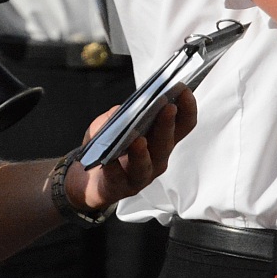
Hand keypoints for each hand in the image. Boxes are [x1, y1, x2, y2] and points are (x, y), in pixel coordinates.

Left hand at [59, 90, 196, 212]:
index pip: (183, 125)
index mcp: (161, 139)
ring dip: (143, 151)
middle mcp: (157, 158)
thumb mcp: (113, 122)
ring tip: (138, 139)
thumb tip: (126, 108)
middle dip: (167, 124)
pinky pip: (117, 177)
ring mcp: (141, 176)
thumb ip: (121, 114)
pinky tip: (108, 160)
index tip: (184, 90)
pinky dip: (113, 168)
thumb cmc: (109, 145)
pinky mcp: (120, 187)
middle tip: (167, 107)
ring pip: (147, 164)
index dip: (187, 108)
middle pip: (167, 143)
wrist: (89, 177)